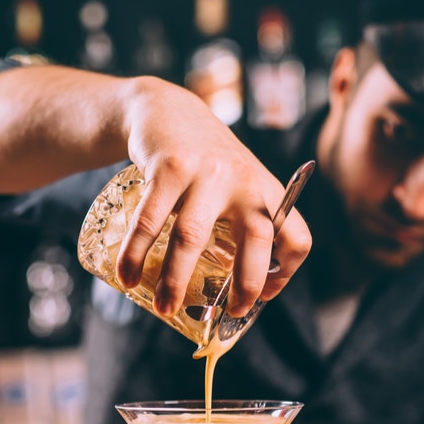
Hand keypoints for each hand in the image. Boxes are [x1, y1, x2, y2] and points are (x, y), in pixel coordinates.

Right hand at [115, 77, 311, 317]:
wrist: (166, 111)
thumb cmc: (204, 162)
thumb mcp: (236, 185)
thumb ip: (239, 223)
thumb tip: (230, 288)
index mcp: (266, 190)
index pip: (295, 236)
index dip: (285, 273)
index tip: (262, 297)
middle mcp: (244, 180)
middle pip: (257, 238)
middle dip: (244, 283)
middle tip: (227, 312)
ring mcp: (207, 171)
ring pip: (193, 236)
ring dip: (176, 280)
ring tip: (165, 308)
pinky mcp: (169, 166)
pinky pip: (151, 220)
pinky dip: (135, 254)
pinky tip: (127, 276)